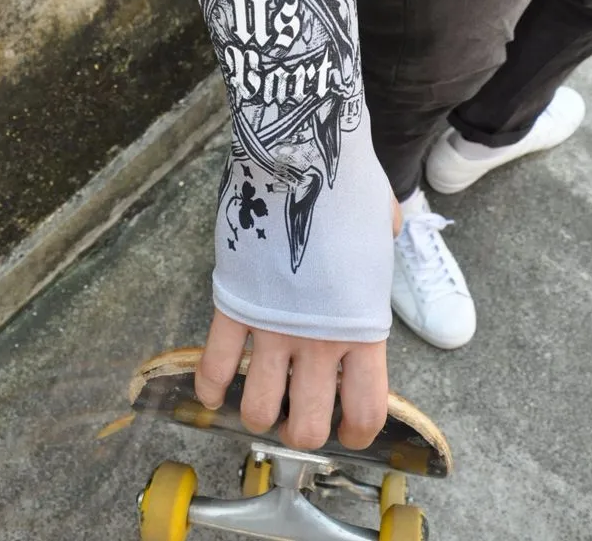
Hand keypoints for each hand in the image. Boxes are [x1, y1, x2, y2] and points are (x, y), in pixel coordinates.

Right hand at [195, 195, 402, 451]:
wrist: (300, 158)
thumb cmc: (347, 187)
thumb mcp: (381, 227)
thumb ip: (382, 244)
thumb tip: (383, 231)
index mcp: (362, 327)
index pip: (365, 410)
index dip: (356, 433)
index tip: (348, 431)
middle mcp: (319, 340)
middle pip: (307, 425)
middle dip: (299, 431)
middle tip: (296, 414)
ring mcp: (272, 327)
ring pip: (258, 408)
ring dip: (257, 414)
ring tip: (259, 402)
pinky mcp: (234, 307)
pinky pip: (214, 365)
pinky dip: (208, 388)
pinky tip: (210, 393)